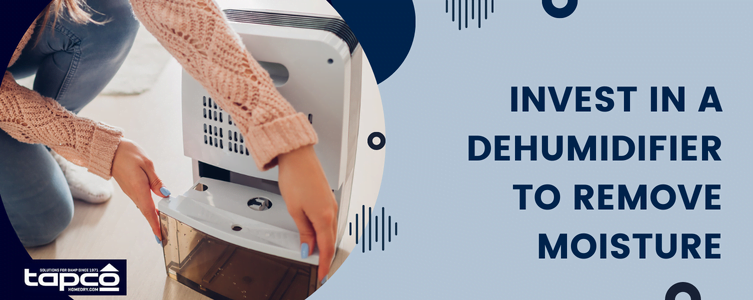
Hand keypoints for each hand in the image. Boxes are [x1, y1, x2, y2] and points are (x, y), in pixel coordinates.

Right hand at [111, 138, 168, 240]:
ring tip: (161, 225)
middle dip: (155, 224)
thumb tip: (165, 193)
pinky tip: (154, 209)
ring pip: (144, 207)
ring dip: (152, 217)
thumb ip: (156, 181)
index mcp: (139, 188)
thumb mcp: (147, 164)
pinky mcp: (129, 188)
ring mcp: (130, 191)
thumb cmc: (127, 153)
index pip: (149, 211)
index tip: (160, 236)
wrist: (108, 150)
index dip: (155, 224)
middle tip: (163, 235)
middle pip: (147, 212)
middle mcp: (133, 193)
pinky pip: (140, 201)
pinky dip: (148, 208)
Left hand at [277, 145, 337, 282]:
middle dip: (326, 256)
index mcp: (324, 217)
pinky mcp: (328, 198)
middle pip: (330, 240)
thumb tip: (308, 248)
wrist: (297, 155)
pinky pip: (330, 221)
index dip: (324, 265)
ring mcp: (331, 204)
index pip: (326, 248)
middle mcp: (332, 211)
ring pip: (331, 230)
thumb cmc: (295, 177)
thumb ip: (304, 232)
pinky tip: (318, 234)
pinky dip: (325, 231)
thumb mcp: (295, 210)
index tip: (322, 275)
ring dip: (325, 244)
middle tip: (322, 269)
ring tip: (318, 255)